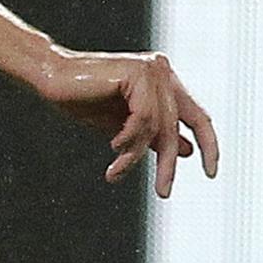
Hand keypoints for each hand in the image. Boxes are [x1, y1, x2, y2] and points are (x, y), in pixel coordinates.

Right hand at [39, 47, 218, 197]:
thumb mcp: (123, 125)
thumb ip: (152, 134)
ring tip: (116, 170)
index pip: (198, 117)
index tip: (211, 173)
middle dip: (168, 163)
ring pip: (157, 126)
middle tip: (163, 192)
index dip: (209, 145)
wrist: (51, 77)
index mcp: (164, 81)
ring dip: (135, 155)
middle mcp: (163, 72)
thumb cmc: (81, 99)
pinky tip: (113, 145)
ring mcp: (152, 70)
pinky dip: (128, 138)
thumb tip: (184, 151)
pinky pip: (143, 117)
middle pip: (177, 127)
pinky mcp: (137, 74)